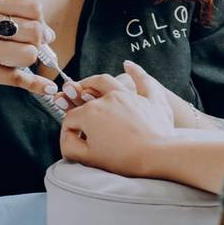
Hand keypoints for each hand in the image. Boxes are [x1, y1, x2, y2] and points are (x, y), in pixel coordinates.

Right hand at [0, 0, 58, 97]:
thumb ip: (9, 15)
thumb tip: (47, 33)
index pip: (31, 7)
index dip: (40, 19)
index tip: (38, 27)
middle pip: (34, 31)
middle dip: (38, 40)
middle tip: (32, 44)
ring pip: (28, 54)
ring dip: (29, 58)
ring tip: (17, 58)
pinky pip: (17, 79)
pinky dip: (35, 84)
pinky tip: (45, 87)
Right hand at [60, 61, 174, 176]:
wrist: (156, 156)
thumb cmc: (123, 159)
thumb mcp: (88, 158)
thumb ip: (70, 146)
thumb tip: (67, 136)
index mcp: (90, 113)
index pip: (71, 118)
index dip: (69, 130)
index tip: (73, 141)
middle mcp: (108, 99)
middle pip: (86, 95)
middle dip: (75, 99)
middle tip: (70, 103)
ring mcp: (130, 96)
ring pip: (108, 82)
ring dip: (95, 82)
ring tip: (87, 86)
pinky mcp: (150, 98)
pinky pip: (142, 80)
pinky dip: (135, 71)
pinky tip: (127, 65)